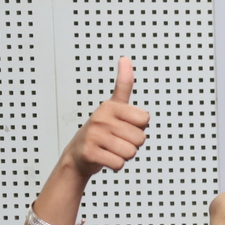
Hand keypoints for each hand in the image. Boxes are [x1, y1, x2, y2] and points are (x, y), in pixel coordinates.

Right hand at [65, 57, 149, 177]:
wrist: (79, 154)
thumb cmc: (101, 130)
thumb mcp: (113, 105)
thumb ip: (123, 84)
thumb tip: (125, 58)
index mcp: (111, 106)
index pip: (145, 119)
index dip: (139, 126)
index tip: (124, 125)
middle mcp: (101, 118)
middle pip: (140, 138)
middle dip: (132, 143)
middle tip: (116, 140)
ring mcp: (94, 135)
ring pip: (131, 152)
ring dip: (124, 155)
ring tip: (111, 149)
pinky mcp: (90, 152)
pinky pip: (119, 163)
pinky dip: (116, 165)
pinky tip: (105, 157)